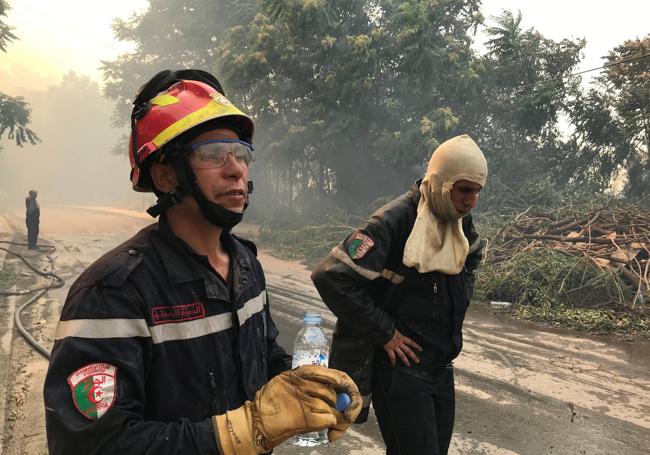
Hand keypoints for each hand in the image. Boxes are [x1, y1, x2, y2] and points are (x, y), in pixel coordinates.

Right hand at [213, 365, 361, 453]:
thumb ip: (306, 383)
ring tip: (325, 420)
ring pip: (329, 405)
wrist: (257, 422)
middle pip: (329, 390)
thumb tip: (332, 387)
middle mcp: (299, 384)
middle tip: (337, 409)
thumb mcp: (287, 385)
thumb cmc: (273, 405)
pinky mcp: (304, 417)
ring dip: (331, 413)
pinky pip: (327, 418)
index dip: (337, 377)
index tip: (344, 384)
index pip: (322, 371)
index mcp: (295, 374)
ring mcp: (302, 400)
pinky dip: (330, 423)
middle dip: (336, 401)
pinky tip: (326, 427)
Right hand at [383, 329, 422, 366]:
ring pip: (402, 355)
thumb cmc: (389, 328)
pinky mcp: (389, 349)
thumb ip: (397, 333)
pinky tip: (393, 364)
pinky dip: (392, 361)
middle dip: (413, 356)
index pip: (411, 342)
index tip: (421, 349)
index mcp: (402, 337)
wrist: (383, 330)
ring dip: (405, 360)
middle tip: (417, 361)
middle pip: (408, 351)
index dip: (416, 346)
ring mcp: (395, 347)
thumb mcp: (395, 330)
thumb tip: (396, 332)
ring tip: (408, 365)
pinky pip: (392, 357)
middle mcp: (400, 343)